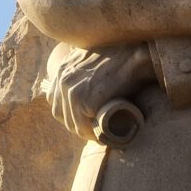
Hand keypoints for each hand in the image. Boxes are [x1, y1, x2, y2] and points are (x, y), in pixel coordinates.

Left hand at [42, 42, 156, 140]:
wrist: (136, 56)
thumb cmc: (121, 56)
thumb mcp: (92, 56)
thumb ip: (82, 68)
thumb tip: (86, 82)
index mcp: (62, 69)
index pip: (54, 99)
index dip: (68, 110)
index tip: (84, 116)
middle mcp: (63, 80)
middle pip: (60, 114)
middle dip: (75, 123)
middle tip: (93, 129)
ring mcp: (73, 91)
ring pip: (72, 123)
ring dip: (86, 132)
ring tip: (100, 133)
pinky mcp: (87, 102)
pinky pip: (84, 127)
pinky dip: (93, 134)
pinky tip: (103, 134)